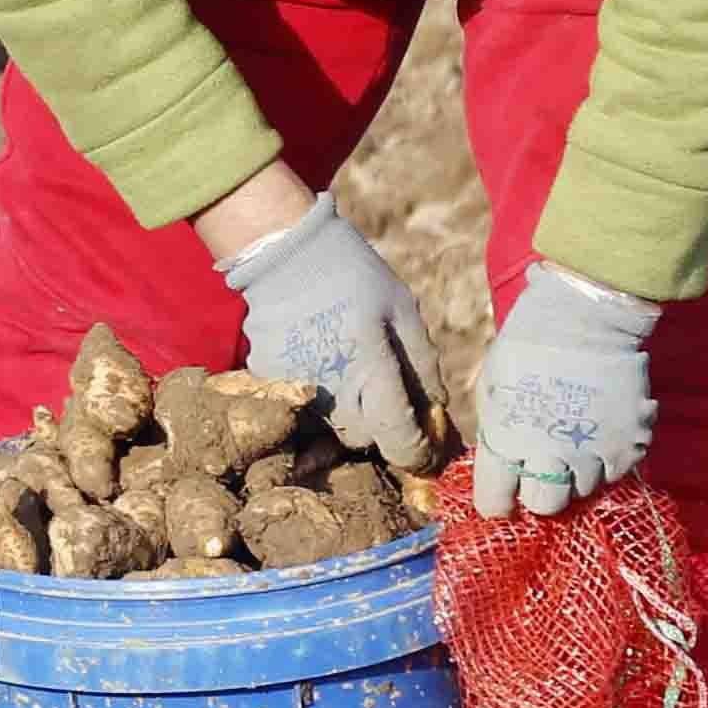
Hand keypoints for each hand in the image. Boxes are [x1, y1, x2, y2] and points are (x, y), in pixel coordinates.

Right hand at [218, 194, 447, 472]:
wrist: (284, 253)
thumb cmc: (354, 277)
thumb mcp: (403, 309)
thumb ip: (423, 364)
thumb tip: (436, 410)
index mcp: (372, 371)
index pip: (400, 441)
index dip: (419, 454)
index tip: (428, 448)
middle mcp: (333, 393)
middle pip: (365, 442)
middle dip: (382, 429)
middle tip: (389, 398)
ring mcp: (298, 392)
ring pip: (332, 429)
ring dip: (350, 415)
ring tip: (353, 372)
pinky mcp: (270, 385)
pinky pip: (304, 406)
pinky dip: (320, 395)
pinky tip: (323, 359)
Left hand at [476, 263, 660, 516]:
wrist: (584, 317)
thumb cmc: (527, 347)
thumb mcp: (492, 389)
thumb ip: (496, 432)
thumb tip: (502, 461)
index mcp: (507, 442)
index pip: (495, 502)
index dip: (498, 501)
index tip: (503, 493)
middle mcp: (549, 456)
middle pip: (545, 505)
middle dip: (539, 492)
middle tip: (543, 470)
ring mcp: (593, 453)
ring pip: (582, 490)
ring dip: (576, 472)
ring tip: (575, 443)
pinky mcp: (628, 445)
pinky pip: (616, 472)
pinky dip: (608, 460)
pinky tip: (601, 434)